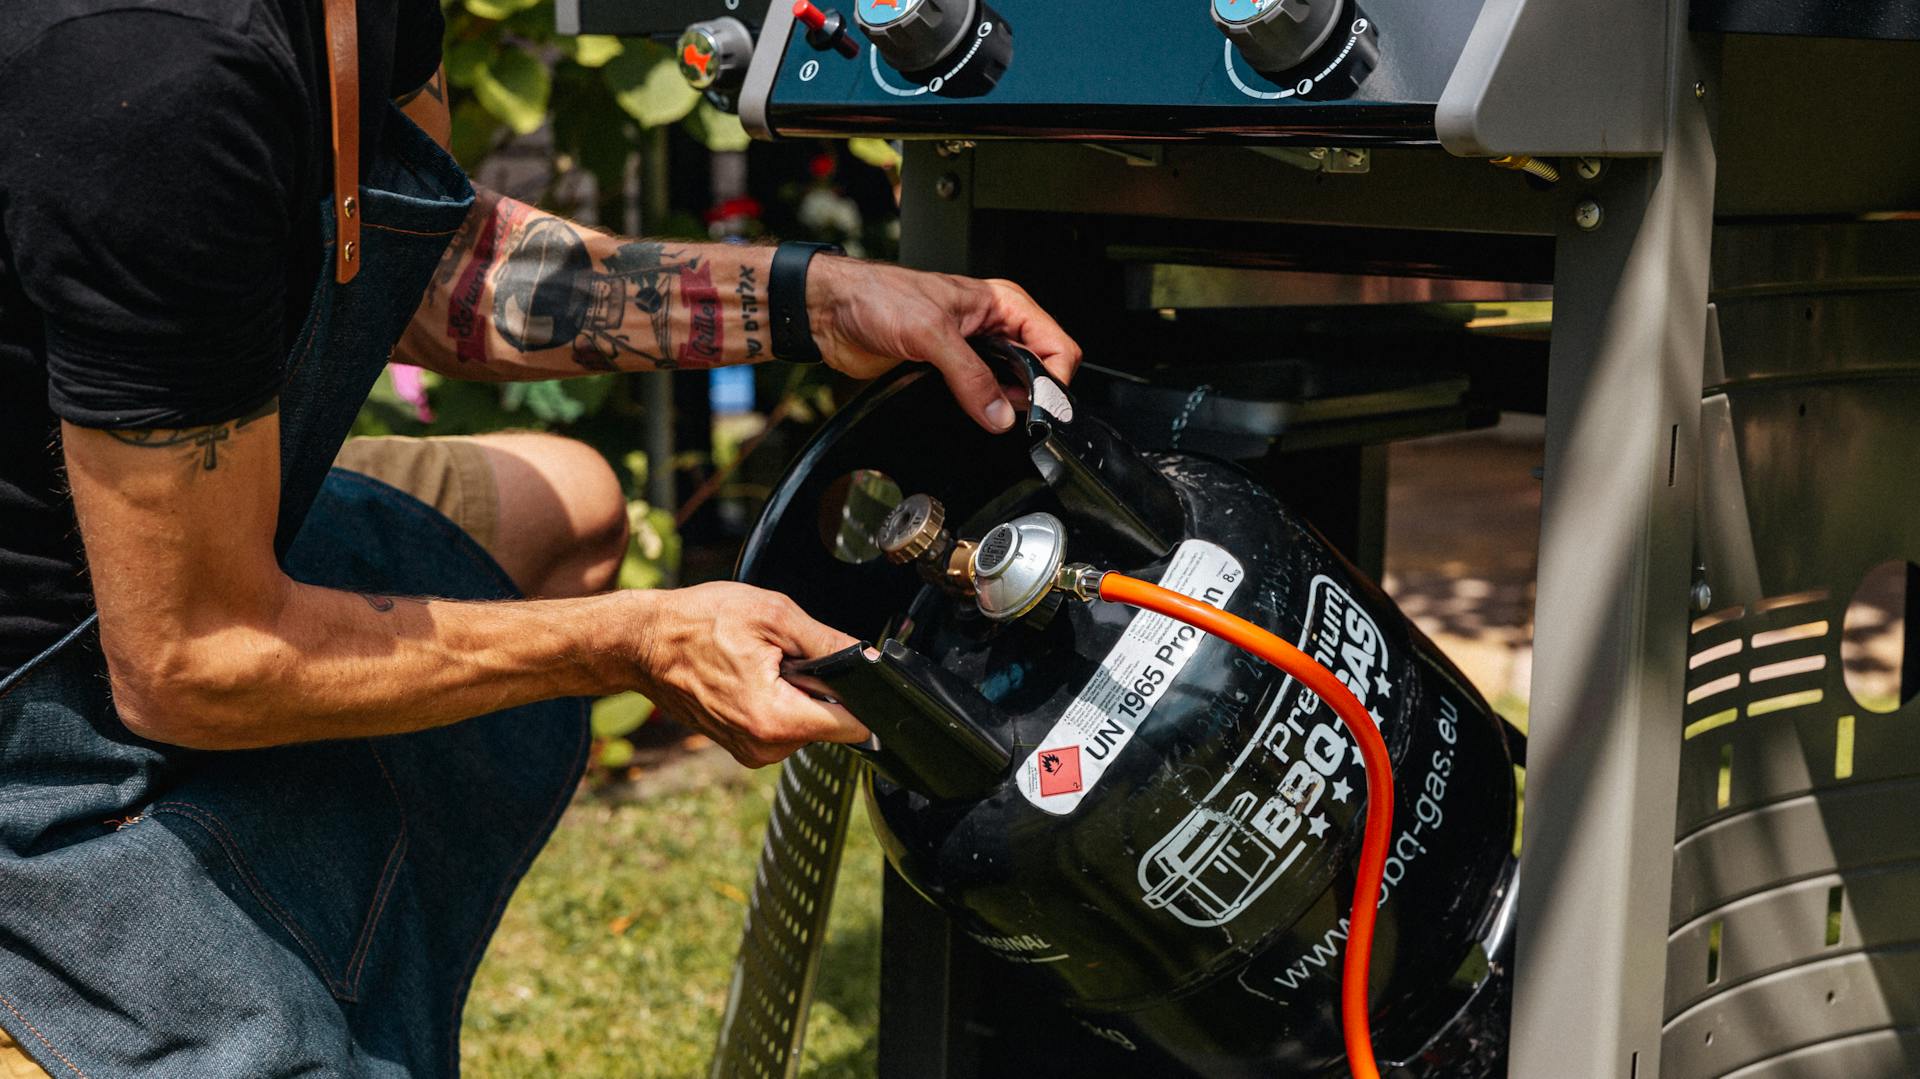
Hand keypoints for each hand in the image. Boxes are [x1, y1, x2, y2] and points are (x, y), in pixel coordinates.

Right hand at [631, 582, 869, 767]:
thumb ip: (829, 642)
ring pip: (807, 725)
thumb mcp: (773, 615)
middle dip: (819, 688)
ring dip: (796, 693)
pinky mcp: (742, 747)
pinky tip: (749, 678)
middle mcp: (765, 747)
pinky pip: (782, 727)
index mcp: (776, 720)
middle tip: (780, 658)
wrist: (644, 642)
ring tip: (759, 665)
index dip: (857, 694)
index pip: (854, 726)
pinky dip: (777, 701)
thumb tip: (868, 660)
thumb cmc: (699, 623)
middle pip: (830, 724)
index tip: (834, 668)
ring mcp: (751, 752)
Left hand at [808, 257, 1081, 432]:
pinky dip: (982, 411)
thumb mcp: (932, 334)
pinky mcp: (952, 373)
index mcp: (1002, 303)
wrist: (833, 313)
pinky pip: (982, 398)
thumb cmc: (877, 297)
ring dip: (1004, 406)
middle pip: (1040, 370)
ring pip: (1012, 388)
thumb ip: (970, 376)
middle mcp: (994, 327)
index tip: (1037, 405)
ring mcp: (975, 352)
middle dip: (1031, 395)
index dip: (1053, 379)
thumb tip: (999, 414)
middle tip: (1008, 411)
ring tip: (988, 411)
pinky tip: (972, 414)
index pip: (1056, 344)